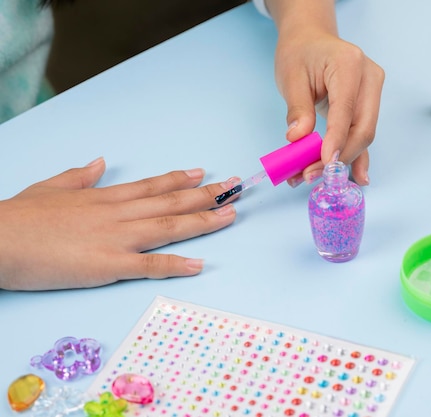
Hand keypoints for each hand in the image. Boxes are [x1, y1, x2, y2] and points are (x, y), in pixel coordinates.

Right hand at [0, 157, 238, 290]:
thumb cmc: (18, 218)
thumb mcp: (49, 188)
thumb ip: (79, 176)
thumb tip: (100, 162)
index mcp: (104, 198)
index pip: (152, 186)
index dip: (180, 180)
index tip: (202, 172)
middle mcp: (117, 214)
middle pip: (170, 203)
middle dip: (206, 195)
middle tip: (235, 187)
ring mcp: (115, 238)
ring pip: (169, 228)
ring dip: (203, 222)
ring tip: (231, 214)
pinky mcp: (107, 265)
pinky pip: (149, 265)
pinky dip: (177, 265)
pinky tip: (199, 264)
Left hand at [270, 1, 384, 185]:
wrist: (311, 40)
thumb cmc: (300, 53)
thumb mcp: (291, 77)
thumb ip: (297, 109)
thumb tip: (298, 139)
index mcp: (349, 64)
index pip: (346, 110)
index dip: (336, 140)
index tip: (325, 163)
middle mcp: (369, 78)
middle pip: (363, 128)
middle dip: (339, 156)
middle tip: (311, 174)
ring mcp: (373, 92)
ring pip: (363, 135)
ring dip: (341, 160)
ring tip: (314, 176)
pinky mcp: (369, 106)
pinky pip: (363, 134)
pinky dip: (355, 156)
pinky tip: (357, 177)